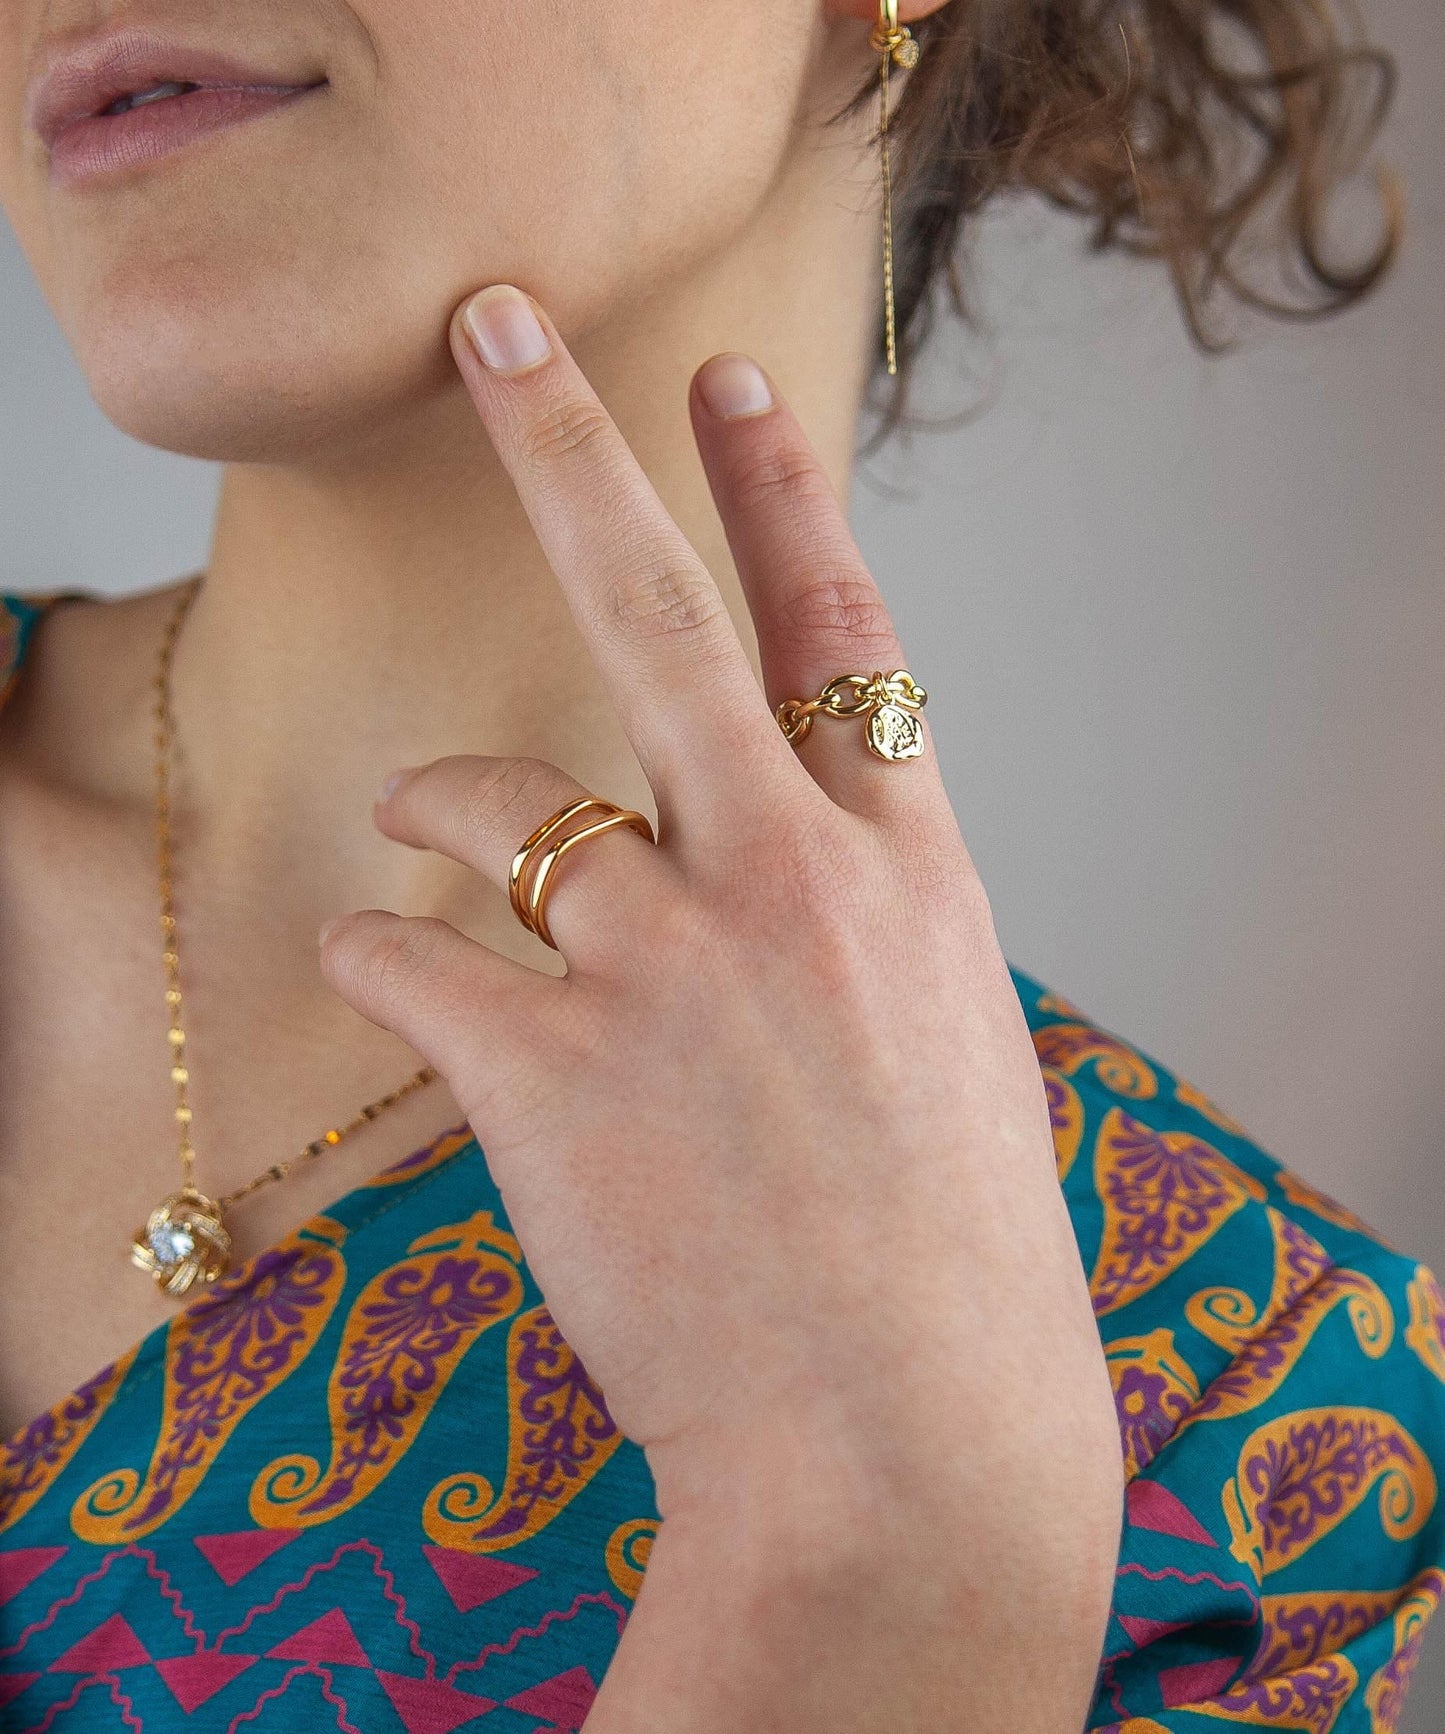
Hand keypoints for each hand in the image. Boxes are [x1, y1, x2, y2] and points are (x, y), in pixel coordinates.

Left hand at [319, 286, 1121, 1727]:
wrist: (904, 1439)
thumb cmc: (935, 1252)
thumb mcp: (936, 1035)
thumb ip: (850, 915)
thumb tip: (761, 846)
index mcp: (898, 865)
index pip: (836, 627)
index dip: (777, 490)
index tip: (724, 382)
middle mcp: (784, 877)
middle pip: (657, 612)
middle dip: (571, 451)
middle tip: (497, 327)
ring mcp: (665, 959)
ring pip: (486, 796)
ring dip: (438, 805)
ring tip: (429, 843)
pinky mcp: (548, 1061)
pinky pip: (408, 952)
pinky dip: (387, 956)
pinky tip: (403, 990)